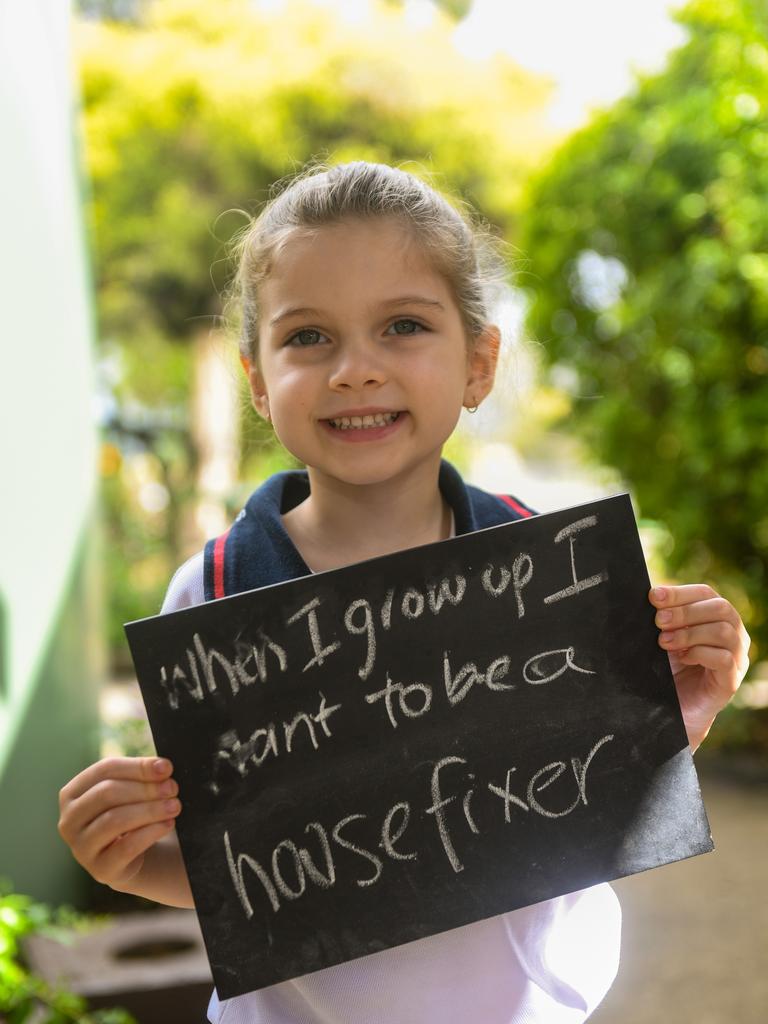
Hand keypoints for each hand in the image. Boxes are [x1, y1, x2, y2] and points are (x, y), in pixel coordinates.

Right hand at [58, 757, 181, 889]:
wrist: (128, 856)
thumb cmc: (127, 812)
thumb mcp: (129, 791)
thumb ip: (141, 776)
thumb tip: (162, 767)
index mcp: (73, 792)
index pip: (105, 770)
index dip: (137, 767)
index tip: (166, 768)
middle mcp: (69, 820)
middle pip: (107, 793)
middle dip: (144, 789)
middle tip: (172, 788)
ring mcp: (81, 847)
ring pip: (115, 820)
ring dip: (150, 810)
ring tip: (174, 806)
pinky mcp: (99, 869)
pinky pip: (126, 847)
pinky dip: (151, 832)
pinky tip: (168, 824)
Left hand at [649, 584, 750, 750]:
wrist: (670, 708)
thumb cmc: (668, 668)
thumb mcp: (663, 636)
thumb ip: (662, 617)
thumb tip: (651, 595)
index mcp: (716, 617)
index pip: (706, 593)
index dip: (680, 592)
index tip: (653, 597)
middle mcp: (733, 634)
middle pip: (721, 608)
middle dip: (685, 611)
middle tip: (658, 621)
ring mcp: (737, 658)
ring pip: (724, 632)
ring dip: (690, 633)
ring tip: (665, 642)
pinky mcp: (730, 681)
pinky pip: (724, 659)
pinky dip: (700, 653)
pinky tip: (682, 658)